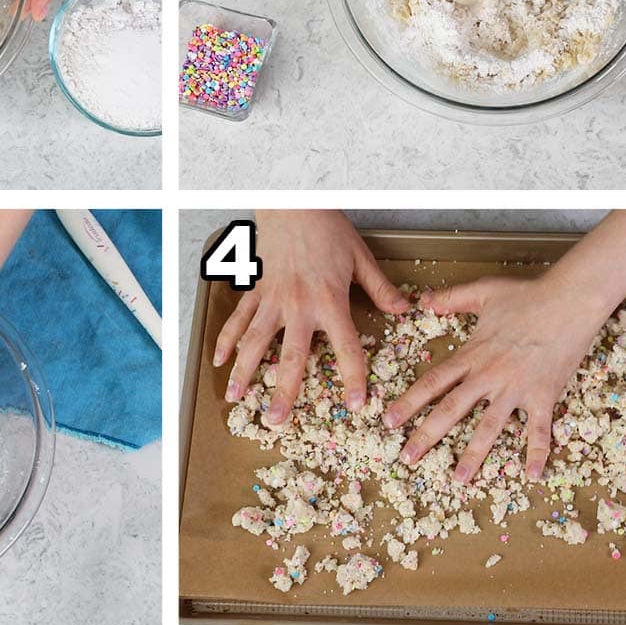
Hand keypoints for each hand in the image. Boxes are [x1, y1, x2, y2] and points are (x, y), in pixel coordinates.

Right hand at [215, 210, 409, 423]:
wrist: (293, 204)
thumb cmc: (328, 228)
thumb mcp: (361, 257)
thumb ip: (381, 288)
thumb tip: (405, 309)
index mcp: (329, 301)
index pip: (345, 349)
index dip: (352, 379)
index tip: (355, 404)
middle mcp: (298, 306)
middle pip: (290, 357)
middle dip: (284, 392)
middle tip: (277, 420)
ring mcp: (272, 300)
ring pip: (255, 342)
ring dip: (244, 371)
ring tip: (237, 397)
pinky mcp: (256, 290)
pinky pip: (238, 318)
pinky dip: (227, 339)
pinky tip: (219, 360)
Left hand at [384, 275, 598, 482]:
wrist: (571, 300)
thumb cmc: (527, 294)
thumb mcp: (483, 291)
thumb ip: (451, 298)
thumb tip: (423, 300)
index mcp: (472, 354)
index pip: (433, 383)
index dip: (409, 402)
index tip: (389, 421)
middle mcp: (489, 376)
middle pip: (452, 410)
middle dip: (427, 436)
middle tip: (408, 458)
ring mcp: (517, 388)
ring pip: (489, 427)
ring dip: (473, 454)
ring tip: (459, 479)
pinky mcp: (544, 395)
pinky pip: (539, 429)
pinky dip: (537, 453)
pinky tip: (531, 475)